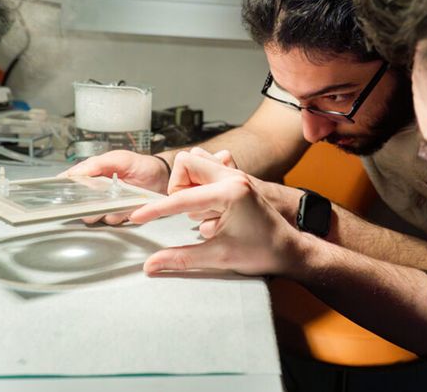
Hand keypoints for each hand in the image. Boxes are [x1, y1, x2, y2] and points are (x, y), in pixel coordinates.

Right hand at [61, 150, 169, 224]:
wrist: (161, 176)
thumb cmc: (139, 164)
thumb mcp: (118, 158)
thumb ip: (96, 164)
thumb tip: (75, 173)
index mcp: (91, 175)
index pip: (69, 184)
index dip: (64, 189)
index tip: (64, 192)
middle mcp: (96, 192)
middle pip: (79, 206)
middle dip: (86, 203)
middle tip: (99, 194)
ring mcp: (107, 205)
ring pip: (94, 216)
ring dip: (104, 209)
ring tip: (117, 197)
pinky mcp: (120, 215)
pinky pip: (112, 220)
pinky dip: (119, 213)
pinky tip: (127, 204)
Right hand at [130, 151, 303, 276]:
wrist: (289, 250)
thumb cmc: (261, 252)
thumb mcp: (218, 257)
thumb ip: (180, 258)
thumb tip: (151, 265)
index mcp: (230, 192)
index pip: (181, 198)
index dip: (155, 210)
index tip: (137, 217)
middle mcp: (233, 177)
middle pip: (186, 163)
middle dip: (177, 187)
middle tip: (186, 214)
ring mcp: (236, 174)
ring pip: (196, 162)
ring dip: (189, 185)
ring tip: (202, 212)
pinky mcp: (237, 178)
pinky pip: (208, 168)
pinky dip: (200, 184)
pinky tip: (209, 206)